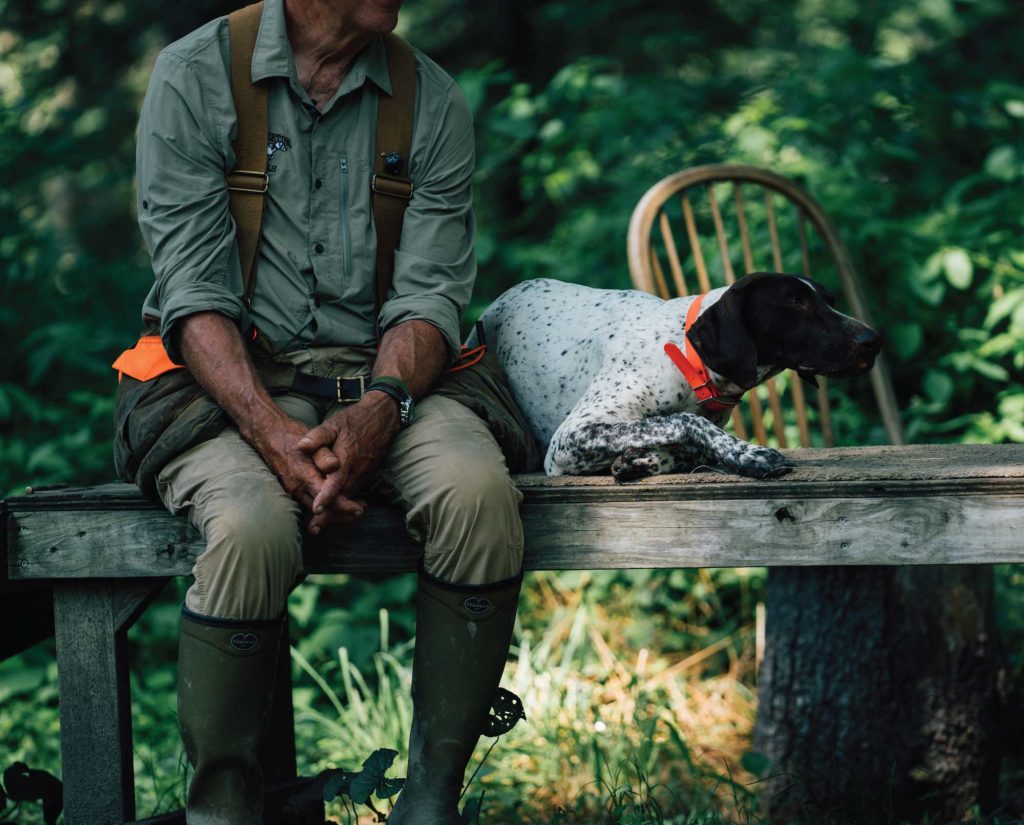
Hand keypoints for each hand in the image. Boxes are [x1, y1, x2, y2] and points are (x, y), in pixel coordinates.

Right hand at [250, 412, 366, 526]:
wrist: (267, 435)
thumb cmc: (292, 435)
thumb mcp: (311, 439)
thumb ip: (323, 454)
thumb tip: (334, 466)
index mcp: (304, 475)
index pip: (327, 500)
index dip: (344, 507)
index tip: (359, 508)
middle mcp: (296, 487)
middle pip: (322, 513)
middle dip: (342, 515)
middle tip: (361, 510)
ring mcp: (292, 491)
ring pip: (314, 511)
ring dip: (334, 513)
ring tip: (353, 509)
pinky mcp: (291, 490)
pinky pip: (308, 505)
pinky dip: (324, 509)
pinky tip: (336, 503)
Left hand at [297, 392, 400, 532]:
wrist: (383, 418)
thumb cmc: (355, 420)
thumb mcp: (334, 424)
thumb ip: (317, 436)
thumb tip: (300, 446)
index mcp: (346, 459)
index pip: (336, 483)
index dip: (326, 497)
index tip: (315, 510)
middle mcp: (356, 471)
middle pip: (342, 499)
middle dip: (328, 516)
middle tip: (313, 530)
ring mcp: (363, 474)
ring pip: (348, 499)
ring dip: (335, 514)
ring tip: (319, 525)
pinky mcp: (365, 475)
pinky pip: (353, 493)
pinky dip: (343, 504)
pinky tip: (333, 512)